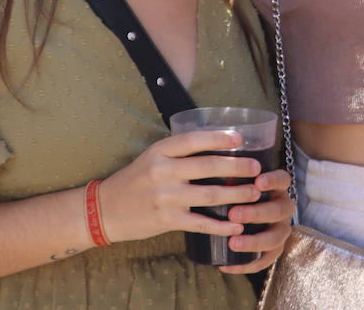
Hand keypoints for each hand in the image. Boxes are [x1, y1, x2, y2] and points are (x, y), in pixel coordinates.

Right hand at [99, 130, 264, 244]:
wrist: (106, 209)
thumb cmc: (136, 180)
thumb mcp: (152, 157)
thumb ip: (179, 152)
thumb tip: (218, 145)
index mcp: (160, 151)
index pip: (194, 140)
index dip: (219, 138)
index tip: (241, 139)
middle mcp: (162, 171)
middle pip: (207, 166)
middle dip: (237, 167)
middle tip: (257, 168)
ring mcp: (165, 197)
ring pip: (209, 195)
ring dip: (236, 195)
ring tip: (254, 194)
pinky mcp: (166, 219)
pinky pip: (200, 223)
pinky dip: (220, 225)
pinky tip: (236, 225)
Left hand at [218, 168, 294, 273]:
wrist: (241, 217)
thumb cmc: (233, 191)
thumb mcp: (234, 179)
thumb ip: (223, 171)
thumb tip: (196, 162)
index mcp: (276, 187)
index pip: (282, 179)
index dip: (273, 181)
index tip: (257, 181)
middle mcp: (282, 207)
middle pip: (279, 210)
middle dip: (257, 212)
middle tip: (233, 214)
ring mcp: (280, 229)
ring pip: (275, 238)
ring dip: (254, 241)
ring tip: (232, 243)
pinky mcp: (273, 250)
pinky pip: (264, 261)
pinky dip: (246, 265)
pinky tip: (226, 266)